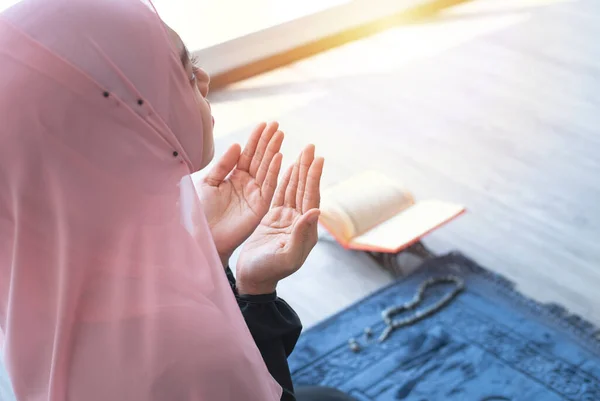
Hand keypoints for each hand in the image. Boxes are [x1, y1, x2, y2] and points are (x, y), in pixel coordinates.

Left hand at [198, 122, 283, 266]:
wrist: (202, 235)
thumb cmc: (201, 211)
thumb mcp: (209, 182)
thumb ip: (223, 164)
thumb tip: (237, 145)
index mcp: (234, 177)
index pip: (248, 154)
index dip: (255, 139)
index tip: (264, 124)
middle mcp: (247, 184)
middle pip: (260, 158)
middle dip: (268, 141)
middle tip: (276, 125)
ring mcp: (255, 194)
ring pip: (266, 168)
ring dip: (273, 151)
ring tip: (279, 135)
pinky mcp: (260, 206)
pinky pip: (269, 186)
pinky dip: (274, 171)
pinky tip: (278, 157)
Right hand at [236, 145, 323, 294]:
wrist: (253, 279)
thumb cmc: (269, 271)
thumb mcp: (286, 256)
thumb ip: (301, 234)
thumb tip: (316, 210)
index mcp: (305, 229)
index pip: (311, 198)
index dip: (314, 178)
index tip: (318, 158)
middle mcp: (300, 222)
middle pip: (304, 189)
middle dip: (308, 168)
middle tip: (311, 147)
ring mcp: (287, 219)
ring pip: (294, 189)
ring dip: (299, 170)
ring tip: (303, 152)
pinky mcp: (275, 218)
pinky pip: (282, 195)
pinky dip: (286, 180)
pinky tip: (289, 168)